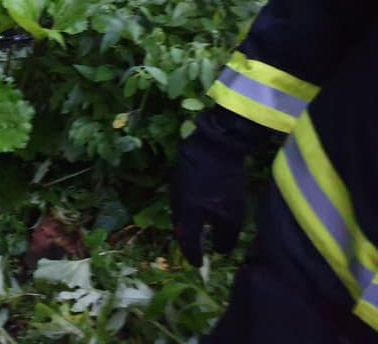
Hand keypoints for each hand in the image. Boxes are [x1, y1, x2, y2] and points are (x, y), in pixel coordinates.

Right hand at [170, 107, 270, 265]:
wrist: (214, 143)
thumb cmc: (224, 181)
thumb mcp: (232, 213)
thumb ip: (226, 236)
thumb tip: (221, 252)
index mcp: (186, 215)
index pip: (187, 241)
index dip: (193, 254)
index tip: (198, 264)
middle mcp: (176, 202)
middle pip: (180, 227)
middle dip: (189, 240)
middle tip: (197, 250)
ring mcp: (176, 186)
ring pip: (181, 212)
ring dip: (190, 224)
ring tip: (199, 231)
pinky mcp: (181, 174)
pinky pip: (184, 199)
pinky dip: (191, 209)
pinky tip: (202, 208)